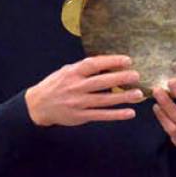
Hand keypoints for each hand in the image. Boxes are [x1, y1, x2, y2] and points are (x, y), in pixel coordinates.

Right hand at [25, 55, 143, 126]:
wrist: (36, 105)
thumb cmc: (56, 85)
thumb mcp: (66, 71)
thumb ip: (84, 68)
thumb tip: (109, 62)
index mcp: (72, 73)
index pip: (93, 64)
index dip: (111, 61)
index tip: (128, 60)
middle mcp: (75, 87)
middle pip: (100, 82)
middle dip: (120, 78)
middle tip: (137, 76)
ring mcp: (78, 103)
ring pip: (104, 100)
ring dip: (122, 97)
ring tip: (138, 94)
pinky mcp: (80, 116)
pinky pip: (101, 115)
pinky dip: (116, 114)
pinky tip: (130, 113)